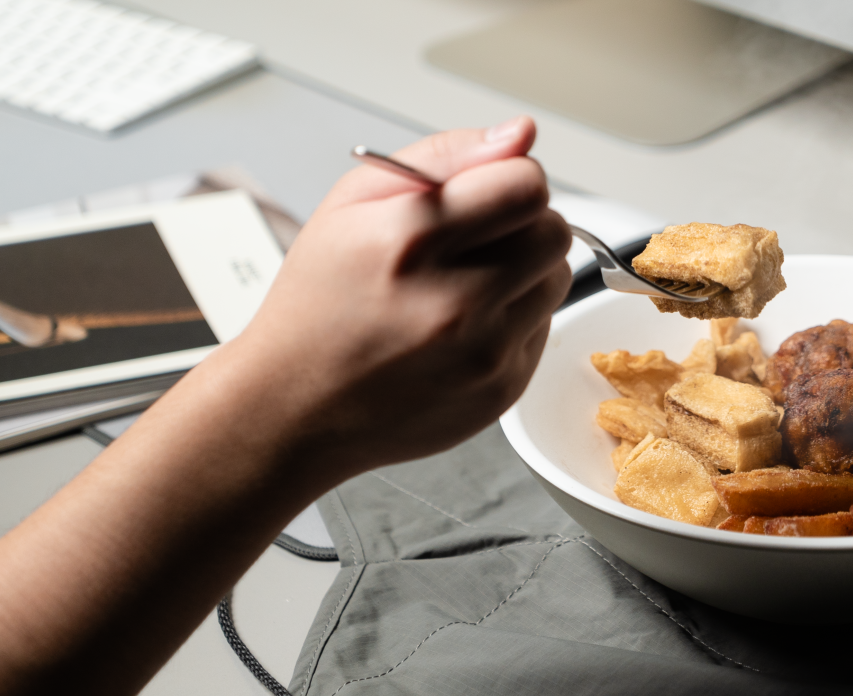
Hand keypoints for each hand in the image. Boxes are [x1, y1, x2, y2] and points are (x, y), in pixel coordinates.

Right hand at [219, 116, 571, 480]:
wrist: (296, 404)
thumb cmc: (319, 303)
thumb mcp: (353, 203)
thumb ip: (445, 156)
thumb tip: (521, 134)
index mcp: (413, 239)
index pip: (527, 185)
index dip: (511, 181)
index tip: (487, 195)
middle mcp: (455, 300)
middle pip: (553, 232)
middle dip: (523, 226)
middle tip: (476, 242)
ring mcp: (483, 352)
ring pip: (556, 281)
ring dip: (524, 275)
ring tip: (464, 288)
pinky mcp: (501, 390)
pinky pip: (543, 330)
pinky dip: (514, 322)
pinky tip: (463, 330)